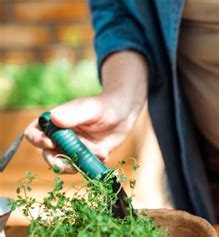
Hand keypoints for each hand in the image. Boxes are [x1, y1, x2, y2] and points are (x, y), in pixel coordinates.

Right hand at [25, 51, 147, 173]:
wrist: (125, 113)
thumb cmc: (106, 105)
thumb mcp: (91, 108)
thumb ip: (74, 115)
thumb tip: (53, 119)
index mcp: (56, 121)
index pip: (35, 132)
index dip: (37, 140)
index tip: (51, 144)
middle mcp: (61, 136)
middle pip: (48, 154)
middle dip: (57, 162)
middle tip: (72, 165)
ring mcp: (74, 147)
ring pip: (65, 163)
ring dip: (78, 164)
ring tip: (97, 155)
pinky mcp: (86, 156)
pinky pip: (83, 166)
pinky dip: (91, 165)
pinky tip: (104, 156)